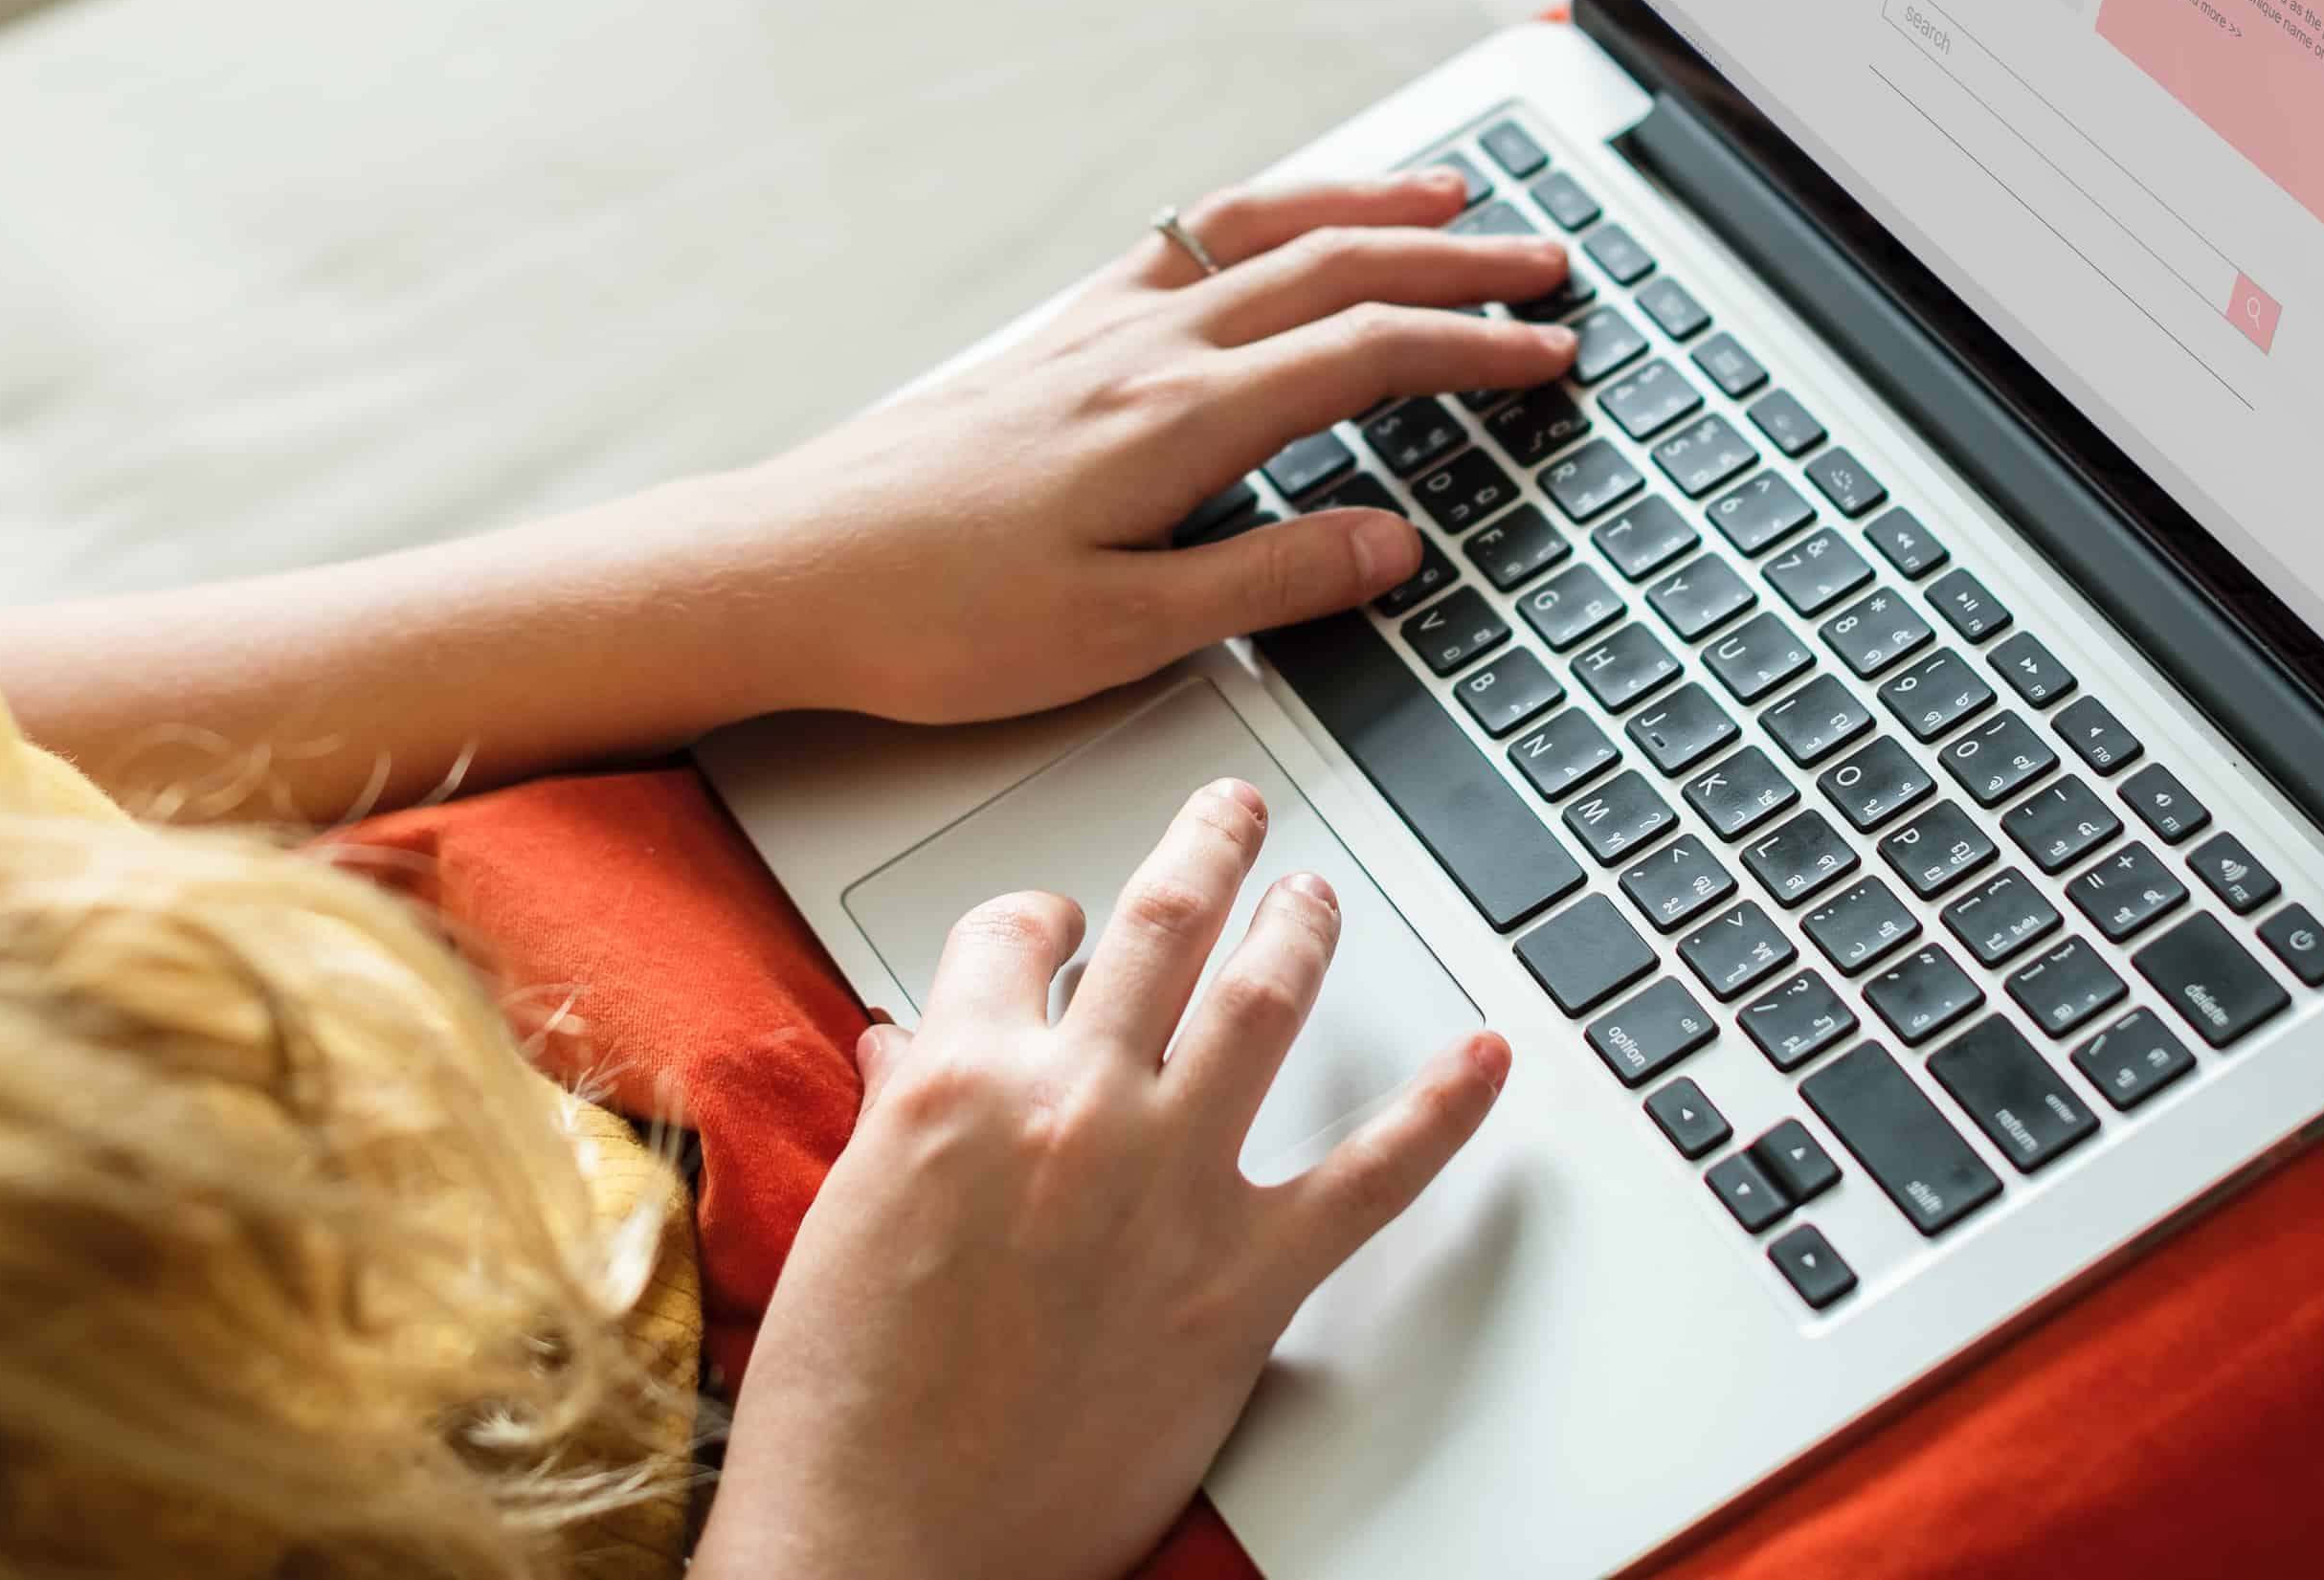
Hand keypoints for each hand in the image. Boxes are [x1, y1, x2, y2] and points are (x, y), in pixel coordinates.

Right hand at [692, 780, 1509, 1579]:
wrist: (887, 1544)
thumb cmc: (844, 1404)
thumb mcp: (841, 1220)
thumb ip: (895, 1115)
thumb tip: (908, 1053)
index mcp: (958, 1081)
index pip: (1013, 934)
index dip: (1043, 917)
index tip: (1063, 922)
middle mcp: (1074, 1107)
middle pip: (1162, 927)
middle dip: (1207, 848)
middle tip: (1237, 816)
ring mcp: (1170, 1186)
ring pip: (1264, 1003)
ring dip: (1304, 930)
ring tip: (1321, 897)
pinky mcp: (1243, 1283)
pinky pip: (1369, 1176)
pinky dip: (1439, 1112)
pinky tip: (1482, 1061)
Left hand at [719, 173, 1577, 727]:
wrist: (785, 571)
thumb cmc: (932, 618)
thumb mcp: (1119, 636)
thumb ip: (1268, 584)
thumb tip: (1393, 542)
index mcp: (1177, 421)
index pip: (1366, 357)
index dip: (1475, 351)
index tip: (1553, 350)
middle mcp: (1142, 351)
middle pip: (1332, 271)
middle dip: (1454, 263)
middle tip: (1547, 261)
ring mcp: (1092, 334)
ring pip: (1257, 234)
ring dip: (1362, 208)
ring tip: (1443, 200)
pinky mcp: (1049, 343)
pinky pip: (1182, 246)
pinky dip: (1259, 218)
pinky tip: (1272, 228)